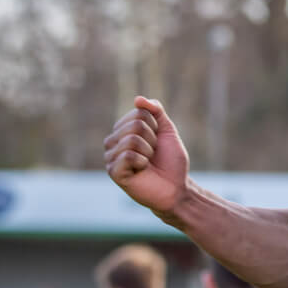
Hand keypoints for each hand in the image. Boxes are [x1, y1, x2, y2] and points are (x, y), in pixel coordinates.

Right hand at [104, 96, 189, 216]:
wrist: (176, 188)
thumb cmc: (171, 161)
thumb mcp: (167, 130)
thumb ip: (155, 111)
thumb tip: (138, 99)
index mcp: (123, 130)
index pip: (138, 112)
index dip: (155, 126)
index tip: (157, 141)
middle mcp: (113, 141)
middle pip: (135, 124)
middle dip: (152, 139)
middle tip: (153, 154)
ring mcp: (111, 157)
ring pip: (131, 139)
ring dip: (148, 151)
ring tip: (147, 163)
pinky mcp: (113, 171)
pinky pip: (128, 155)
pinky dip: (142, 162)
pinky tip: (141, 171)